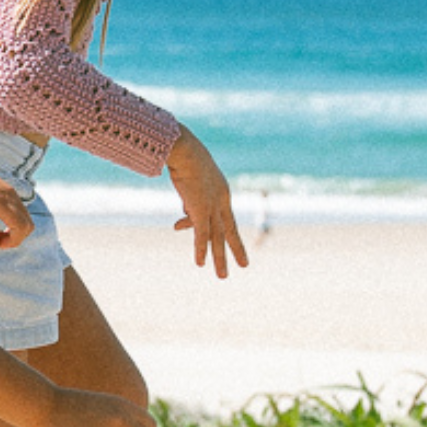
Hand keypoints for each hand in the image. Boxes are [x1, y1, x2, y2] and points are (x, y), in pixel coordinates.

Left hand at [0, 159, 34, 250]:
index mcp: (1, 201)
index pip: (21, 227)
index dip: (12, 241)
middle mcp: (11, 195)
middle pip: (28, 225)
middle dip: (15, 238)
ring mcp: (11, 192)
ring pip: (25, 218)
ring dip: (14, 231)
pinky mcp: (8, 191)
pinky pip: (19, 211)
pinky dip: (13, 223)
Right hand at [167, 128, 247, 277]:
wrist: (184, 150)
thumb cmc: (184, 157)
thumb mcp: (189, 179)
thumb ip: (188, 200)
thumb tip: (182, 220)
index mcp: (221, 191)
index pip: (219, 215)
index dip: (210, 225)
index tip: (187, 229)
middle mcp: (221, 201)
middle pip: (229, 230)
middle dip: (236, 249)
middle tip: (244, 265)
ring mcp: (212, 206)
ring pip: (218, 238)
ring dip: (219, 258)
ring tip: (222, 276)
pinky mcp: (201, 210)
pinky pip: (202, 235)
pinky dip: (200, 250)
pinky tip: (200, 264)